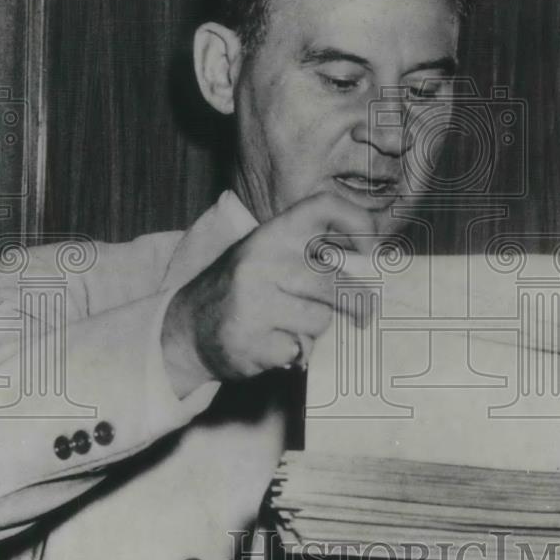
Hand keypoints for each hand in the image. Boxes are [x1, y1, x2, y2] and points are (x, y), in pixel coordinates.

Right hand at [162, 192, 376, 390]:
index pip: (324, 207)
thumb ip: (310, 255)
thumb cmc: (242, 291)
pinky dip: (297, 352)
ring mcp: (254, 301)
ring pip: (321, 318)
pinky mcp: (252, 340)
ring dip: (317, 329)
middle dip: (354, 302)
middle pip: (333, 281)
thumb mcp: (268, 256)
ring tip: (295, 326)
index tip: (373, 251)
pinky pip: (300, 348)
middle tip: (363, 312)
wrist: (186, 330)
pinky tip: (276, 344)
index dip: (358, 223)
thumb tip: (371, 269)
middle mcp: (261, 260)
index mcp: (271, 233)